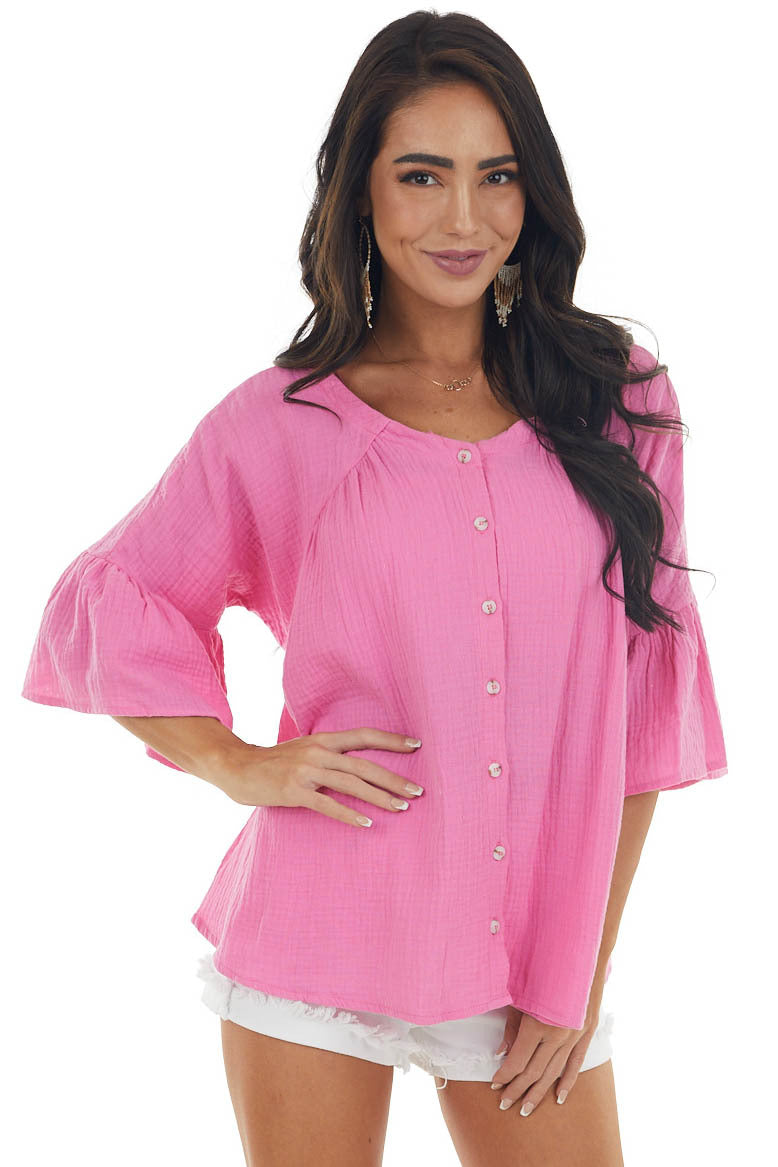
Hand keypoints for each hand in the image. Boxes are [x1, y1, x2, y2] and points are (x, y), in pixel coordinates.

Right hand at [213, 728, 424, 828]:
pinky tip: (367, 824)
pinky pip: (328, 805)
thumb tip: (358, 764)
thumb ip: (328, 754)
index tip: (416, 745)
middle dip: (394, 778)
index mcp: (323, 740)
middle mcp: (318, 752)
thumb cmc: (274, 763)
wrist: (237, 768)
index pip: (364, 735)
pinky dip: (349, 815)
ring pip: (351, 784)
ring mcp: (306, 771)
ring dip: (379, 797)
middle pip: (364, 764)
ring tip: (401, 807)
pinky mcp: (294, 791)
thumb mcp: (304, 750)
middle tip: (418, 791)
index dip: (391, 740)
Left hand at [490, 978, 605, 1114]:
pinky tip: (558, 1097)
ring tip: (525, 1109)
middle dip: (517, 1089)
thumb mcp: (520, 996)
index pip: (518, 1061)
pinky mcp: (586, 1033)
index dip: (505, 1075)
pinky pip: (576, 1063)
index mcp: (538, 1024)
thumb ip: (511, 1027)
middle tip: (504, 1104)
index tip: (494, 1084)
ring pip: (554, 1072)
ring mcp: (574, 1036)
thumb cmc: (542, 973)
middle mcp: (557, 1034)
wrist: (578, 959)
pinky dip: (567, 1082)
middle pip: (534, 1072)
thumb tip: (500, 1053)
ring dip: (538, 1092)